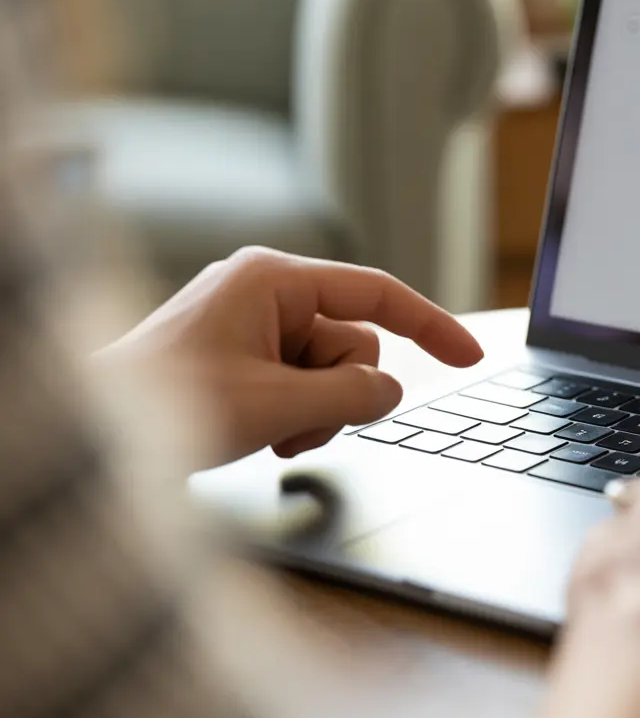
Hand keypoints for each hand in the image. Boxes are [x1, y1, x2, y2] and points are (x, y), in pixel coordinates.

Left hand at [97, 248, 482, 465]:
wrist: (92, 437)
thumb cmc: (160, 407)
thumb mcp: (274, 406)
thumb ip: (351, 396)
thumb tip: (391, 392)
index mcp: (273, 280)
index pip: (377, 295)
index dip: (431, 326)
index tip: (470, 356)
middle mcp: (265, 293)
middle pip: (354, 345)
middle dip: (338, 393)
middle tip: (294, 424)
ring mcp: (251, 326)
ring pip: (330, 373)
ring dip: (313, 413)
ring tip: (266, 432)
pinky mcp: (241, 356)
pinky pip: (300, 385)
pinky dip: (292, 416)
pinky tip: (255, 433)